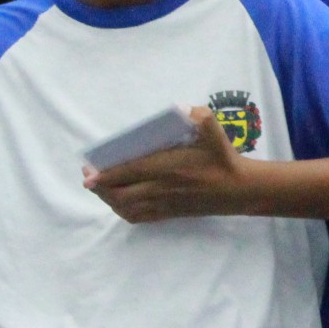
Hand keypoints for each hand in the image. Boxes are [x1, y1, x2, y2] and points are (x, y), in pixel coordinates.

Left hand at [84, 104, 259, 222]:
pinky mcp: (169, 214)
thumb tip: (180, 109)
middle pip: (121, 194)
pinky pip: (138, 218)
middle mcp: (163, 188)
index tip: (89, 172)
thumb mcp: (215, 130)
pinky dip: (123, 211)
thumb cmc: (223, 157)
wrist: (239, 189)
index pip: (129, 173)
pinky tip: (118, 202)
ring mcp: (165, 204)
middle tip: (91, 177)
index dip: (106, 175)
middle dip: (101, 188)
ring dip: (109, 200)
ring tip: (100, 188)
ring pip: (127, 208)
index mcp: (169, 167)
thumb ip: (200, 115)